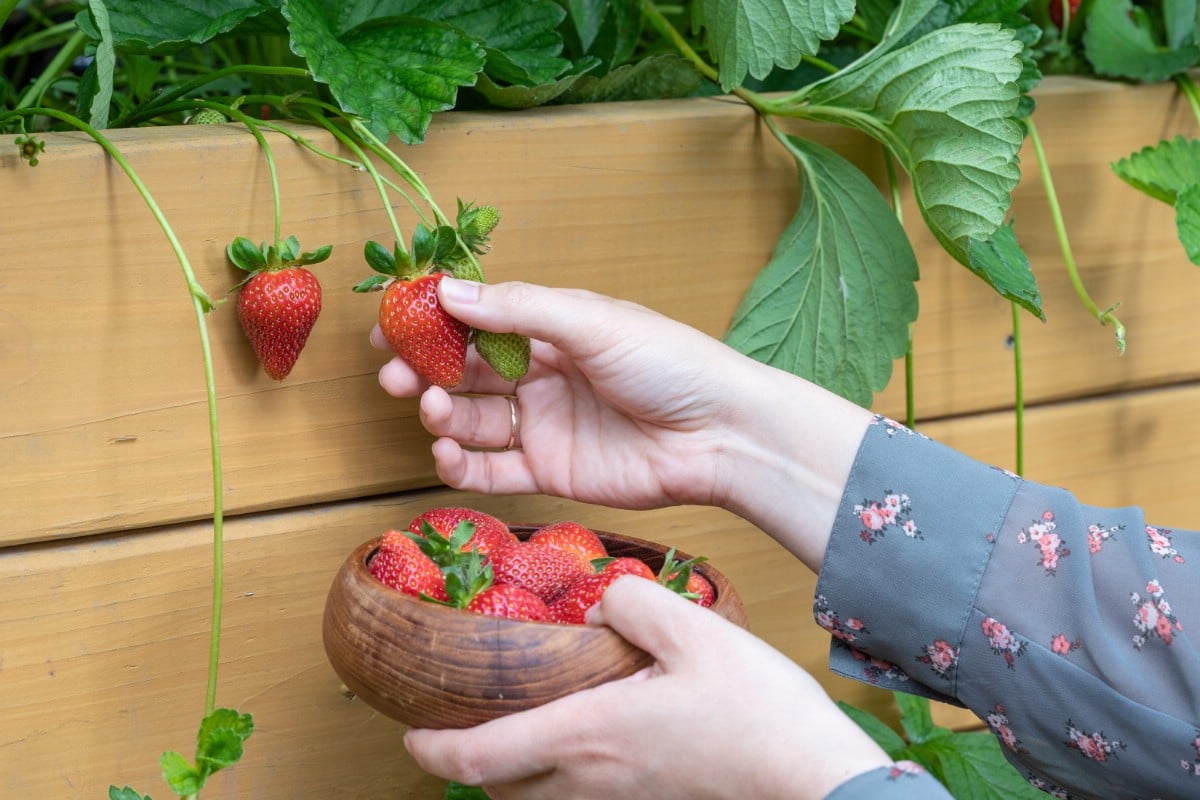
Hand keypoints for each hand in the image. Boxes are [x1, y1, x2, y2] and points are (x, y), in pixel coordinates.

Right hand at [374, 279, 758, 510]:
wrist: (719, 435)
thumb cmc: (669, 363)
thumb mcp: (591, 322)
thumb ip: (519, 309)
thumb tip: (448, 292)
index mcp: (552, 328)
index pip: (477, 320)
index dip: (432, 322)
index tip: (390, 324)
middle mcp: (541, 375)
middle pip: (465, 371)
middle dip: (424, 371)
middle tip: (391, 375)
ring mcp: (544, 424)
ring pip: (473, 421)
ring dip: (441, 414)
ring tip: (432, 408)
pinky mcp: (551, 471)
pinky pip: (492, 471)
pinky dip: (461, 466)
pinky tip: (445, 454)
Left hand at [403, 577, 892, 799]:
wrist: (816, 781)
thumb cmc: (758, 713)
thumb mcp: (696, 632)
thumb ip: (634, 604)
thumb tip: (600, 601)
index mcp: (589, 735)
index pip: (480, 758)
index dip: (433, 750)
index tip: (409, 733)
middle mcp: (593, 782)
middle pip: (500, 792)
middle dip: (468, 763)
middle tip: (460, 724)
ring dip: (512, 775)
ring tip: (515, 732)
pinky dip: (556, 781)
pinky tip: (585, 745)